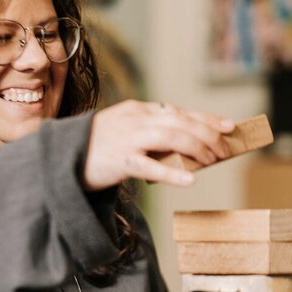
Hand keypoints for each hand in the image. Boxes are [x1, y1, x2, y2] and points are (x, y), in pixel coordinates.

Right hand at [83, 100, 235, 190]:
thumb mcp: (126, 132)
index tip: (230, 126)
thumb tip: (188, 145)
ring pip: (171, 138)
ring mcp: (127, 139)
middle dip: (208, 134)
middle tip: (225, 149)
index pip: (180, 111)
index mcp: (138, 110)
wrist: (62, 159)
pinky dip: (173, 173)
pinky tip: (190, 180)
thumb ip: (152, 134)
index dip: (207, 118)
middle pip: (181, 122)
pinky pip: (150, 167)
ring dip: (197, 148)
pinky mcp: (119, 161)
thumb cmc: (98, 149)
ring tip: (213, 160)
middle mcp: (135, 119)